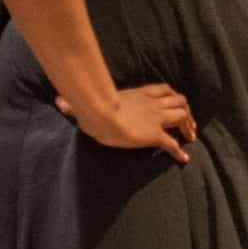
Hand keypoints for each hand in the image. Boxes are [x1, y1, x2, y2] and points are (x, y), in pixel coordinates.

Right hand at [57, 83, 195, 163]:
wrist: (101, 114)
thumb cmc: (92, 107)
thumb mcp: (88, 102)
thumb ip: (75, 103)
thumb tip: (57, 102)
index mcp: (139, 94)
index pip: (163, 90)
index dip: (172, 96)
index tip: (175, 103)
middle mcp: (152, 104)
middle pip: (179, 101)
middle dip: (186, 111)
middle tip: (189, 123)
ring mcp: (155, 119)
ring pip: (182, 117)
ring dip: (188, 126)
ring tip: (191, 137)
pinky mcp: (154, 134)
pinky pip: (172, 143)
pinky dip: (180, 151)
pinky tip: (184, 158)